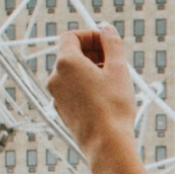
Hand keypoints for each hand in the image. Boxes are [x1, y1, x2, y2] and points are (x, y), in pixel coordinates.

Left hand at [48, 27, 149, 173]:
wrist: (106, 144)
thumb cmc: (113, 108)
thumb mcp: (119, 69)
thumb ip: (112, 44)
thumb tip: (107, 29)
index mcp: (66, 63)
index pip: (72, 36)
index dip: (91, 36)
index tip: (108, 43)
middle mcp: (55, 77)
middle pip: (71, 54)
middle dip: (93, 52)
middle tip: (114, 60)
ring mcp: (56, 95)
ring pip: (72, 73)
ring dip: (91, 69)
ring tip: (113, 79)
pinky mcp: (62, 110)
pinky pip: (72, 89)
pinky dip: (86, 85)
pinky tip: (106, 96)